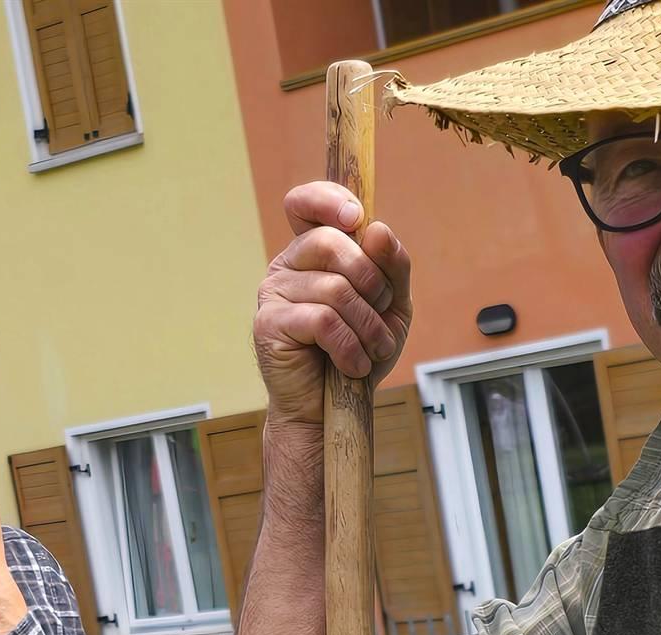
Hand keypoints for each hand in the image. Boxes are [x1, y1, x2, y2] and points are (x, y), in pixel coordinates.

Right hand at [253, 181, 411, 430]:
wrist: (333, 408)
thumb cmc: (358, 352)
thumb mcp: (390, 305)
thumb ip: (391, 265)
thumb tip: (376, 230)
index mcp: (312, 252)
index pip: (306, 203)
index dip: (329, 200)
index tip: (357, 219)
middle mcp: (287, 265)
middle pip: (330, 242)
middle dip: (371, 280)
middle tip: (381, 311)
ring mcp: (273, 293)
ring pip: (334, 288)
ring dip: (368, 325)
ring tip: (373, 349)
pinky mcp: (269, 324)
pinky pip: (323, 321)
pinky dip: (350, 346)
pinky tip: (353, 364)